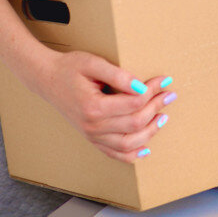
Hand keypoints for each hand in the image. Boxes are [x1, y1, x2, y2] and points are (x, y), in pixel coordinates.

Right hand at [34, 50, 174, 162]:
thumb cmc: (70, 68)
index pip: (134, 104)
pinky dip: (133, 154)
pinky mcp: (93, 139)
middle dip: (157, 108)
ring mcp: (92, 136)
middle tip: (170, 94)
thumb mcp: (93, 63)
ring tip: (163, 116)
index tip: (164, 80)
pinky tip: (146, 147)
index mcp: (94, 107)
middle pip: (135, 124)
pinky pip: (115, 154)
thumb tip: (141, 87)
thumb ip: (118, 75)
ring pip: (129, 143)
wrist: (47, 79)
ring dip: (151, 131)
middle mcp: (93, 126)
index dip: (153, 91)